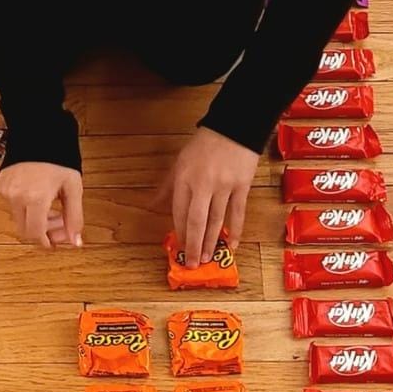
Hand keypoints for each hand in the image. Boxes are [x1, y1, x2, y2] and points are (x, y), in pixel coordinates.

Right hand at [0, 161, 83, 247]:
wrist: (40, 134)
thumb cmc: (59, 158)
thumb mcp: (73, 188)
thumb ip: (74, 217)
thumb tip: (75, 241)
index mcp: (36, 197)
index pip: (35, 233)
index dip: (46, 241)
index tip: (54, 242)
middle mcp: (17, 196)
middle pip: (25, 229)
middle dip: (43, 231)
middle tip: (58, 222)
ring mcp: (6, 190)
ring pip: (19, 217)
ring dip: (35, 217)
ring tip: (50, 204)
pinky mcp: (1, 184)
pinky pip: (12, 204)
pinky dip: (25, 205)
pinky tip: (38, 194)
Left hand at [155, 127, 258, 264]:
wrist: (234, 128)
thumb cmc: (204, 146)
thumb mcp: (179, 163)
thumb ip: (166, 187)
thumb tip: (150, 206)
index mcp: (184, 178)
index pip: (179, 211)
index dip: (179, 232)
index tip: (179, 248)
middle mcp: (202, 184)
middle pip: (196, 220)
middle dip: (193, 244)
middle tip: (193, 263)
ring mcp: (223, 186)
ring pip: (216, 220)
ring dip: (211, 241)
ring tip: (207, 258)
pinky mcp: (242, 186)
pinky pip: (238, 213)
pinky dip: (236, 230)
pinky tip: (232, 245)